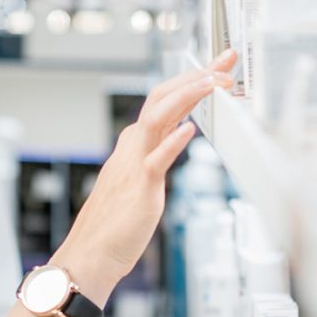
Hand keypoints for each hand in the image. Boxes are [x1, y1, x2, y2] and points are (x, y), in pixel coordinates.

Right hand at [53, 51, 235, 303]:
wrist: (91, 255)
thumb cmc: (115, 227)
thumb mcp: (141, 182)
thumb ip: (155, 157)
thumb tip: (173, 138)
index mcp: (134, 145)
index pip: (163, 102)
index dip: (190, 81)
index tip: (216, 68)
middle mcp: (132, 147)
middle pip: (162, 97)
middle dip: (195, 75)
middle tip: (226, 61)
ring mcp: (134, 164)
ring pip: (158, 117)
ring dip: (187, 95)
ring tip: (213, 81)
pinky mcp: (140, 187)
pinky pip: (156, 159)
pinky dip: (172, 141)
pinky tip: (190, 129)